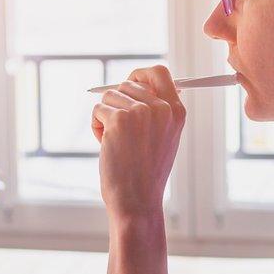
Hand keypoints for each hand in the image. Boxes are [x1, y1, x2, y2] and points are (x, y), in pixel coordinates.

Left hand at [91, 65, 185, 220]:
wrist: (137, 200)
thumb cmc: (146, 173)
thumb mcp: (164, 137)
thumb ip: (157, 110)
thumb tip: (137, 83)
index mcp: (176, 111)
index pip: (159, 72)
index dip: (140, 75)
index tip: (129, 83)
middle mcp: (161, 108)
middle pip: (127, 84)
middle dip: (117, 104)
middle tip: (120, 131)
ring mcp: (140, 112)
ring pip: (109, 96)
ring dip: (106, 117)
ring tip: (116, 142)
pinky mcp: (118, 120)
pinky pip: (97, 110)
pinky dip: (96, 127)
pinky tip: (106, 146)